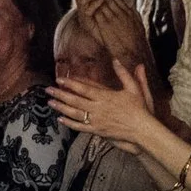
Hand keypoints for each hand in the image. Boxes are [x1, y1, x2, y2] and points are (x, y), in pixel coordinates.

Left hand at [49, 62, 163, 150]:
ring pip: (74, 113)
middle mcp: (98, 108)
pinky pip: (80, 127)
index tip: (60, 79)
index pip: (85, 88)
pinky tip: (60, 119)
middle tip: (48, 89)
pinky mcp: (97, 131)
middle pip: (75, 100)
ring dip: (61, 107)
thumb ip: (124, 74)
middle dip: (60, 94)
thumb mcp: (134, 88)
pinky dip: (69, 123)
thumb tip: (116, 59)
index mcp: (106, 97)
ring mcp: (96, 121)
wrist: (142, 131)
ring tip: (50, 102)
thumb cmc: (140, 109)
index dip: (71, 83)